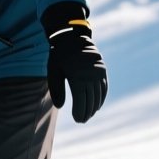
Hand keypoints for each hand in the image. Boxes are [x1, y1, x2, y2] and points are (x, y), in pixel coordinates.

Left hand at [43, 4, 107, 123]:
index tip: (77, 120)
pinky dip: (102, 97)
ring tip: (89, 115)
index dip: (80, 112)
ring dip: (94, 107)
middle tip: (82, 121)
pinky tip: (98, 105)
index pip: (81, 101)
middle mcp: (90, 76)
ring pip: (98, 95)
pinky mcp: (102, 70)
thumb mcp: (53, 71)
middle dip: (86, 112)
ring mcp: (98, 73)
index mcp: (77, 78)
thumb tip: (60, 106)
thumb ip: (57, 89)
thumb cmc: (59, 56)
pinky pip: (104, 87)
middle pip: (90, 100)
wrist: (72, 38)